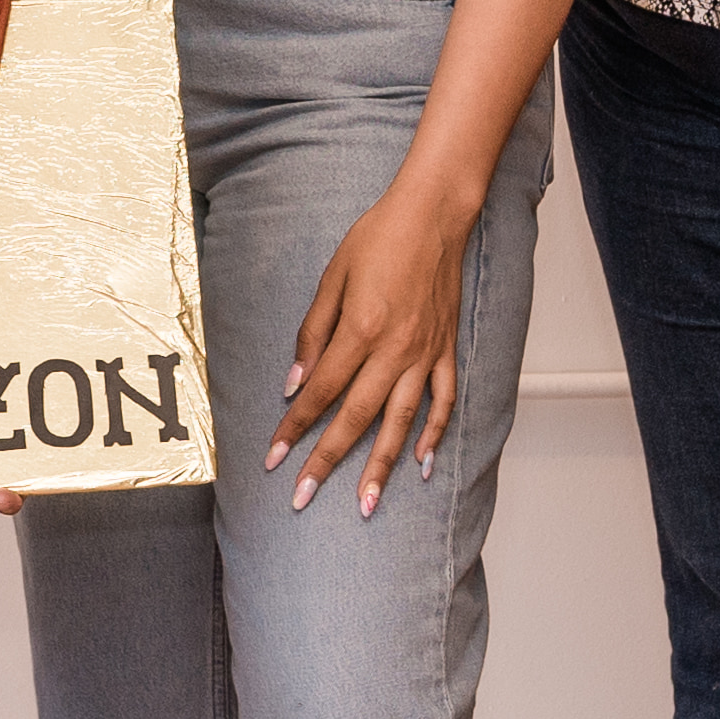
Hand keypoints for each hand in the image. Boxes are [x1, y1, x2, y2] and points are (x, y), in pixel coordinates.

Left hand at [271, 177, 474, 516]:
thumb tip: (294, 385)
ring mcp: (425, 354)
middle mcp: (394, 351)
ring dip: (381, 466)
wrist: (432, 215)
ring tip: (365, 502)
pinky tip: (422, 463)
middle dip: (327, 461)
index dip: (294, 429)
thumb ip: (312, 335)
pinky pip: (443, 401)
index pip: (320, 393)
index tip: (273, 459)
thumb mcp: (331, 279)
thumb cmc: (378, 239)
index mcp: (360, 331)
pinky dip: (435, 435)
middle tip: (303, 498)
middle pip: (355, 418)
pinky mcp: (446, 350)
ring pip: (401, 422)